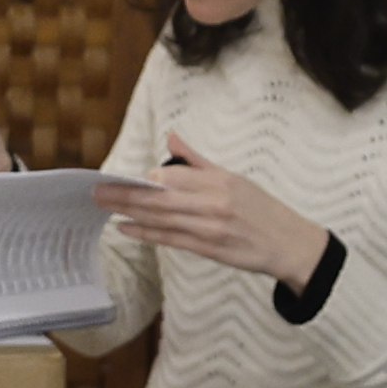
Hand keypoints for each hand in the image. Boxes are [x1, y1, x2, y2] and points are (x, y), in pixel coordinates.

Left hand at [92, 134, 329, 284]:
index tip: (120, 176)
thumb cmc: (261, 208)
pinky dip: (145, 234)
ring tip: (104, 206)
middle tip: (96, 191)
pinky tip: (125, 227)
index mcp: (219, 181)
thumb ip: (197, 161)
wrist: (290, 244)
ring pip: (161, 219)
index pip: (172, 177)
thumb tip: (172, 138)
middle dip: (125, 194)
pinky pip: (171, 240)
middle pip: (159, 197)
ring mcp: (210, 228)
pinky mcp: (210, 249)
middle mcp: (213, 203)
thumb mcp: (233, 177)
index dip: (144, 178)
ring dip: (129, 212)